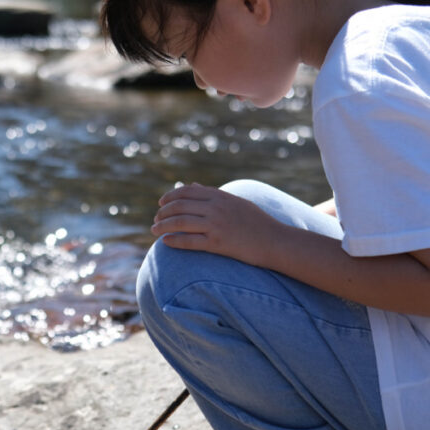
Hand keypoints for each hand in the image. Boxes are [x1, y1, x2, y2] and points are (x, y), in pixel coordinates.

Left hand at [150, 183, 284, 266]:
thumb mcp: (235, 202)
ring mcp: (216, 226)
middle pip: (179, 207)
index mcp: (219, 196)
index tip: (160, 204)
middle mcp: (216, 208)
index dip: (169, 197)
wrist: (275, 241)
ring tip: (154, 231)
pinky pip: (189, 241)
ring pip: (180, 223)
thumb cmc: (256, 222)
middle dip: (162, 213)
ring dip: (163, 227)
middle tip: (155, 220)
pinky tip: (166, 242)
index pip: (186, 192)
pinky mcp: (218, 243)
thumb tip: (192, 186)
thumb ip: (212, 194)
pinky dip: (175, 241)